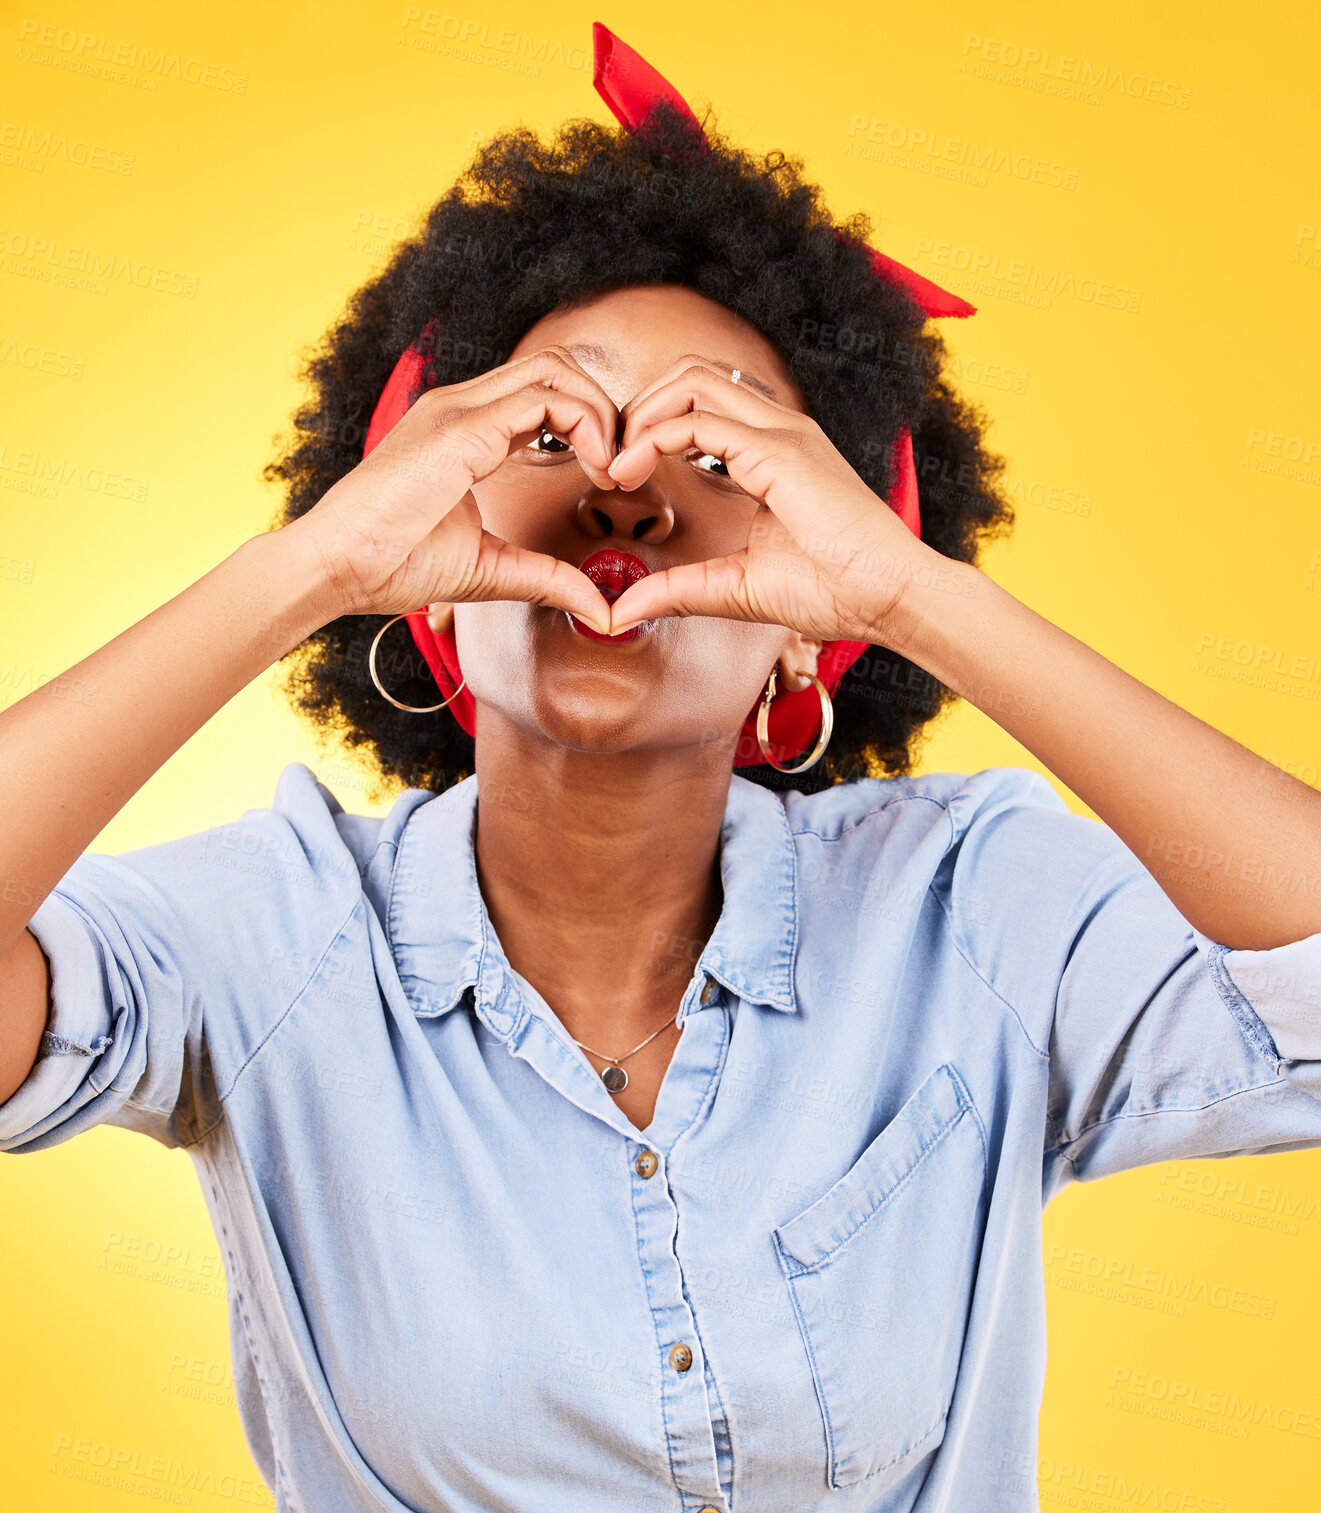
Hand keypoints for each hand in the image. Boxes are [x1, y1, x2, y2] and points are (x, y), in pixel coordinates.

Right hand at [293, 347, 619, 631]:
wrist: (335, 568)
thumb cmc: (391, 565)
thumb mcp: (489, 569)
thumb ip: (546, 578)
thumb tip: (598, 607)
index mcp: (464, 429)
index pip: (544, 392)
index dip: (590, 425)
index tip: (609, 478)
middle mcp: (462, 407)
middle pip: (557, 366)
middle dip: (605, 409)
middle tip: (621, 468)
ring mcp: (459, 410)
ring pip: (556, 368)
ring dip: (601, 412)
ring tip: (612, 469)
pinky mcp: (461, 429)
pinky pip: (544, 399)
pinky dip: (586, 426)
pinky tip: (596, 470)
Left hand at [602, 356, 933, 644]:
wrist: (892, 598)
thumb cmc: (837, 591)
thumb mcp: (737, 588)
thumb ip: (680, 591)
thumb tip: (621, 609)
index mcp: (774, 451)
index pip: (700, 404)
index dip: (649, 427)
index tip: (619, 475)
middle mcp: (779, 430)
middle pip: (690, 374)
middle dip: (638, 407)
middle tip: (610, 460)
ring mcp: (782, 434)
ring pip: (692, 378)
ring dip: (641, 413)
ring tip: (617, 463)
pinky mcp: (780, 452)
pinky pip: (699, 420)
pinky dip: (654, 437)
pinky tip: (631, 470)